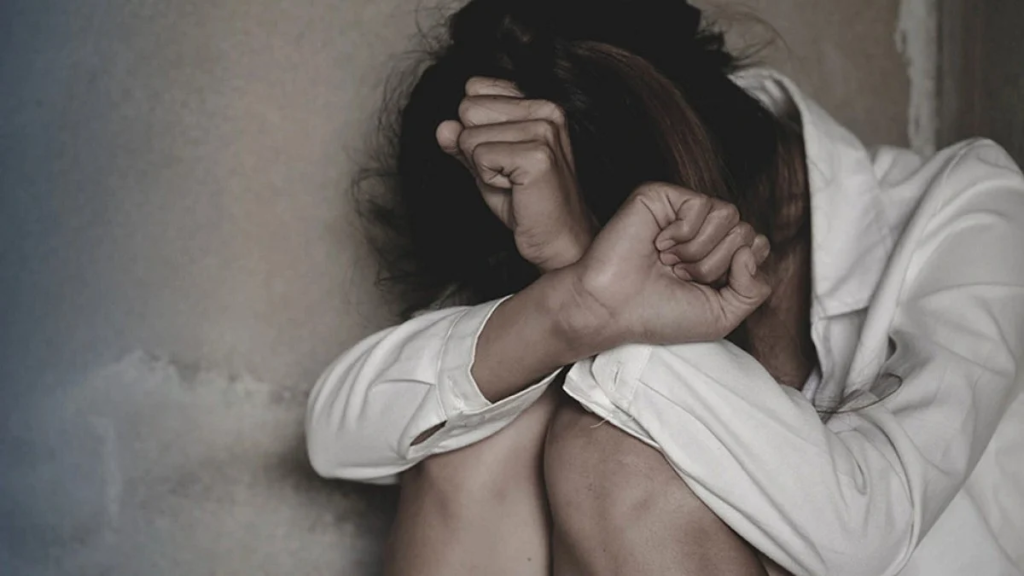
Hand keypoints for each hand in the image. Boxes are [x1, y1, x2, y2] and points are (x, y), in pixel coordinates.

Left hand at [436, 77, 595, 271]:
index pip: (474, 89)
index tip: (503, 155)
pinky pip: (480, 157)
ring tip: (514, 182)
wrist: (558, 239)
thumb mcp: (487, 165)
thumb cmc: (528, 203)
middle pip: (468, 109)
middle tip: (508, 172)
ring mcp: (544, 130)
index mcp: (538, 103)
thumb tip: (443, 127)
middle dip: (476, 148)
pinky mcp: (537, 155)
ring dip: (484, 168)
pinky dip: (489, 181)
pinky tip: (516, 189)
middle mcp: (546, 109)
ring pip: (470, 137)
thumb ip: (463, 142)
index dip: (476, 128)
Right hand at [567, 182, 771, 346]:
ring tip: (669, 262)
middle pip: (745, 232)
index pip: (758, 246)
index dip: (737, 272)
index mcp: (718, 254)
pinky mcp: (662, 196)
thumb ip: (755, 289)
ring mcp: (683, 212)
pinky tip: (659, 245)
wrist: (613, 309)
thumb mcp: (722, 315)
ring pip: (728, 216)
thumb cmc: (658, 315)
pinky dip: (682, 233)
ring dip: (698, 251)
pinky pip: (701, 204)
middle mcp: (703, 230)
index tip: (703, 289)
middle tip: (679, 276)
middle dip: (714, 266)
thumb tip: (753, 248)